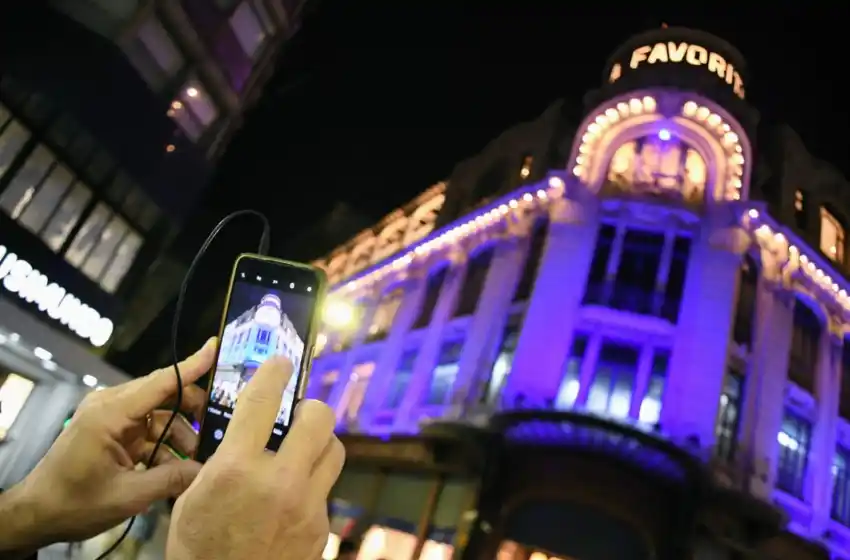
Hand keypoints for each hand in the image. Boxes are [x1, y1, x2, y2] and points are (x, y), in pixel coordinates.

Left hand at [0, 338, 216, 552]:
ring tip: (193, 461)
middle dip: (191, 411)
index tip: (215, 347)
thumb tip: (207, 470)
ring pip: (159, 414)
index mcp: (110, 413)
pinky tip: (173, 468)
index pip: (160, 382)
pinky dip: (163, 445)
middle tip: (215, 431)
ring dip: (178, 435)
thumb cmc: (75, 502)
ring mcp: (110, 418)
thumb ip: (171, 479)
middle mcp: (110, 406)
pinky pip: (147, 430)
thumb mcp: (127, 495)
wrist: (37, 515)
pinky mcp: (110, 431)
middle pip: (163, 394)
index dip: (191, 366)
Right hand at [167, 357, 344, 559]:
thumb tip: (242, 434)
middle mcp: (279, 481)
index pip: (262, 402)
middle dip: (309, 409)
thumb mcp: (192, 500)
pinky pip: (326, 489)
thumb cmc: (198, 549)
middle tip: (297, 415)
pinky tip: (293, 496)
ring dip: (320, 443)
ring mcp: (306, 505)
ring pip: (334, 450)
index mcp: (236, 469)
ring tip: (301, 450)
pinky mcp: (320, 527)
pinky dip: (312, 483)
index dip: (273, 373)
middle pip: (319, 418)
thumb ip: (220, 462)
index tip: (281, 363)